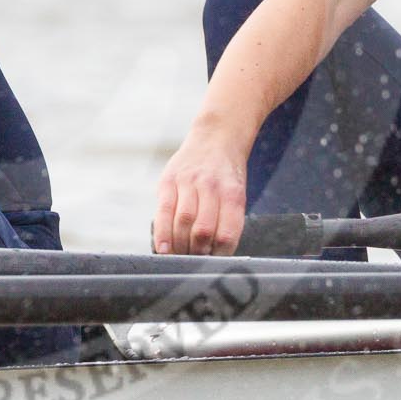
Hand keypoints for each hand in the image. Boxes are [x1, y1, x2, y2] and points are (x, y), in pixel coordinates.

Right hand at [153, 133, 248, 255]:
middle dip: (198, 253)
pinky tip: (163, 248)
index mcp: (233, 194)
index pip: (227, 234)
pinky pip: (164, 211)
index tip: (215, 263)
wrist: (216, 136)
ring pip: (182, 222)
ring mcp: (188, 182)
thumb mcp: (237, 193)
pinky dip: (163, 233)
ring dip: (180, 246)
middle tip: (195, 261)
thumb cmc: (228, 174)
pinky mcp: (169, 180)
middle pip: (202, 231)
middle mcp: (211, 187)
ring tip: (180, 256)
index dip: (220, 255)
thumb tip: (214, 254)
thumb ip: (227, 220)